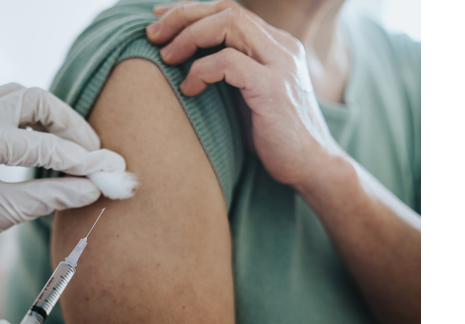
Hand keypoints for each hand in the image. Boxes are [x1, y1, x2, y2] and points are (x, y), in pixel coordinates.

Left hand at [0, 83, 125, 301]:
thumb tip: (94, 189)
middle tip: (90, 151)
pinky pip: (1, 102)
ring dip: (47, 114)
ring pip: (18, 95)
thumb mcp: (7, 213)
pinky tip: (38, 136)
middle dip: (67, 124)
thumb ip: (54, 196)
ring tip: (68, 143)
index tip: (110, 169)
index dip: (83, 160)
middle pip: (35, 99)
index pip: (45, 145)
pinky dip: (25, 114)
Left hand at [146, 1, 340, 186]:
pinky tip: (189, 88)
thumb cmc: (274, 136)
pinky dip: (201, 70)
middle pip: (226, 8)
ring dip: (189, 37)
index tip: (160, 21)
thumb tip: (185, 61)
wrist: (312, 167)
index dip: (191, 10)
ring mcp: (281, 64)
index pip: (230, 10)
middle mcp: (282, 47)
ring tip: (166, 57)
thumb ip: (228, 73)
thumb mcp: (248, 95)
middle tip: (152, 34)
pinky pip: (229, 62)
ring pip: (229, 24)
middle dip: (183, 16)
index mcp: (276, 45)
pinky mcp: (274, 88)